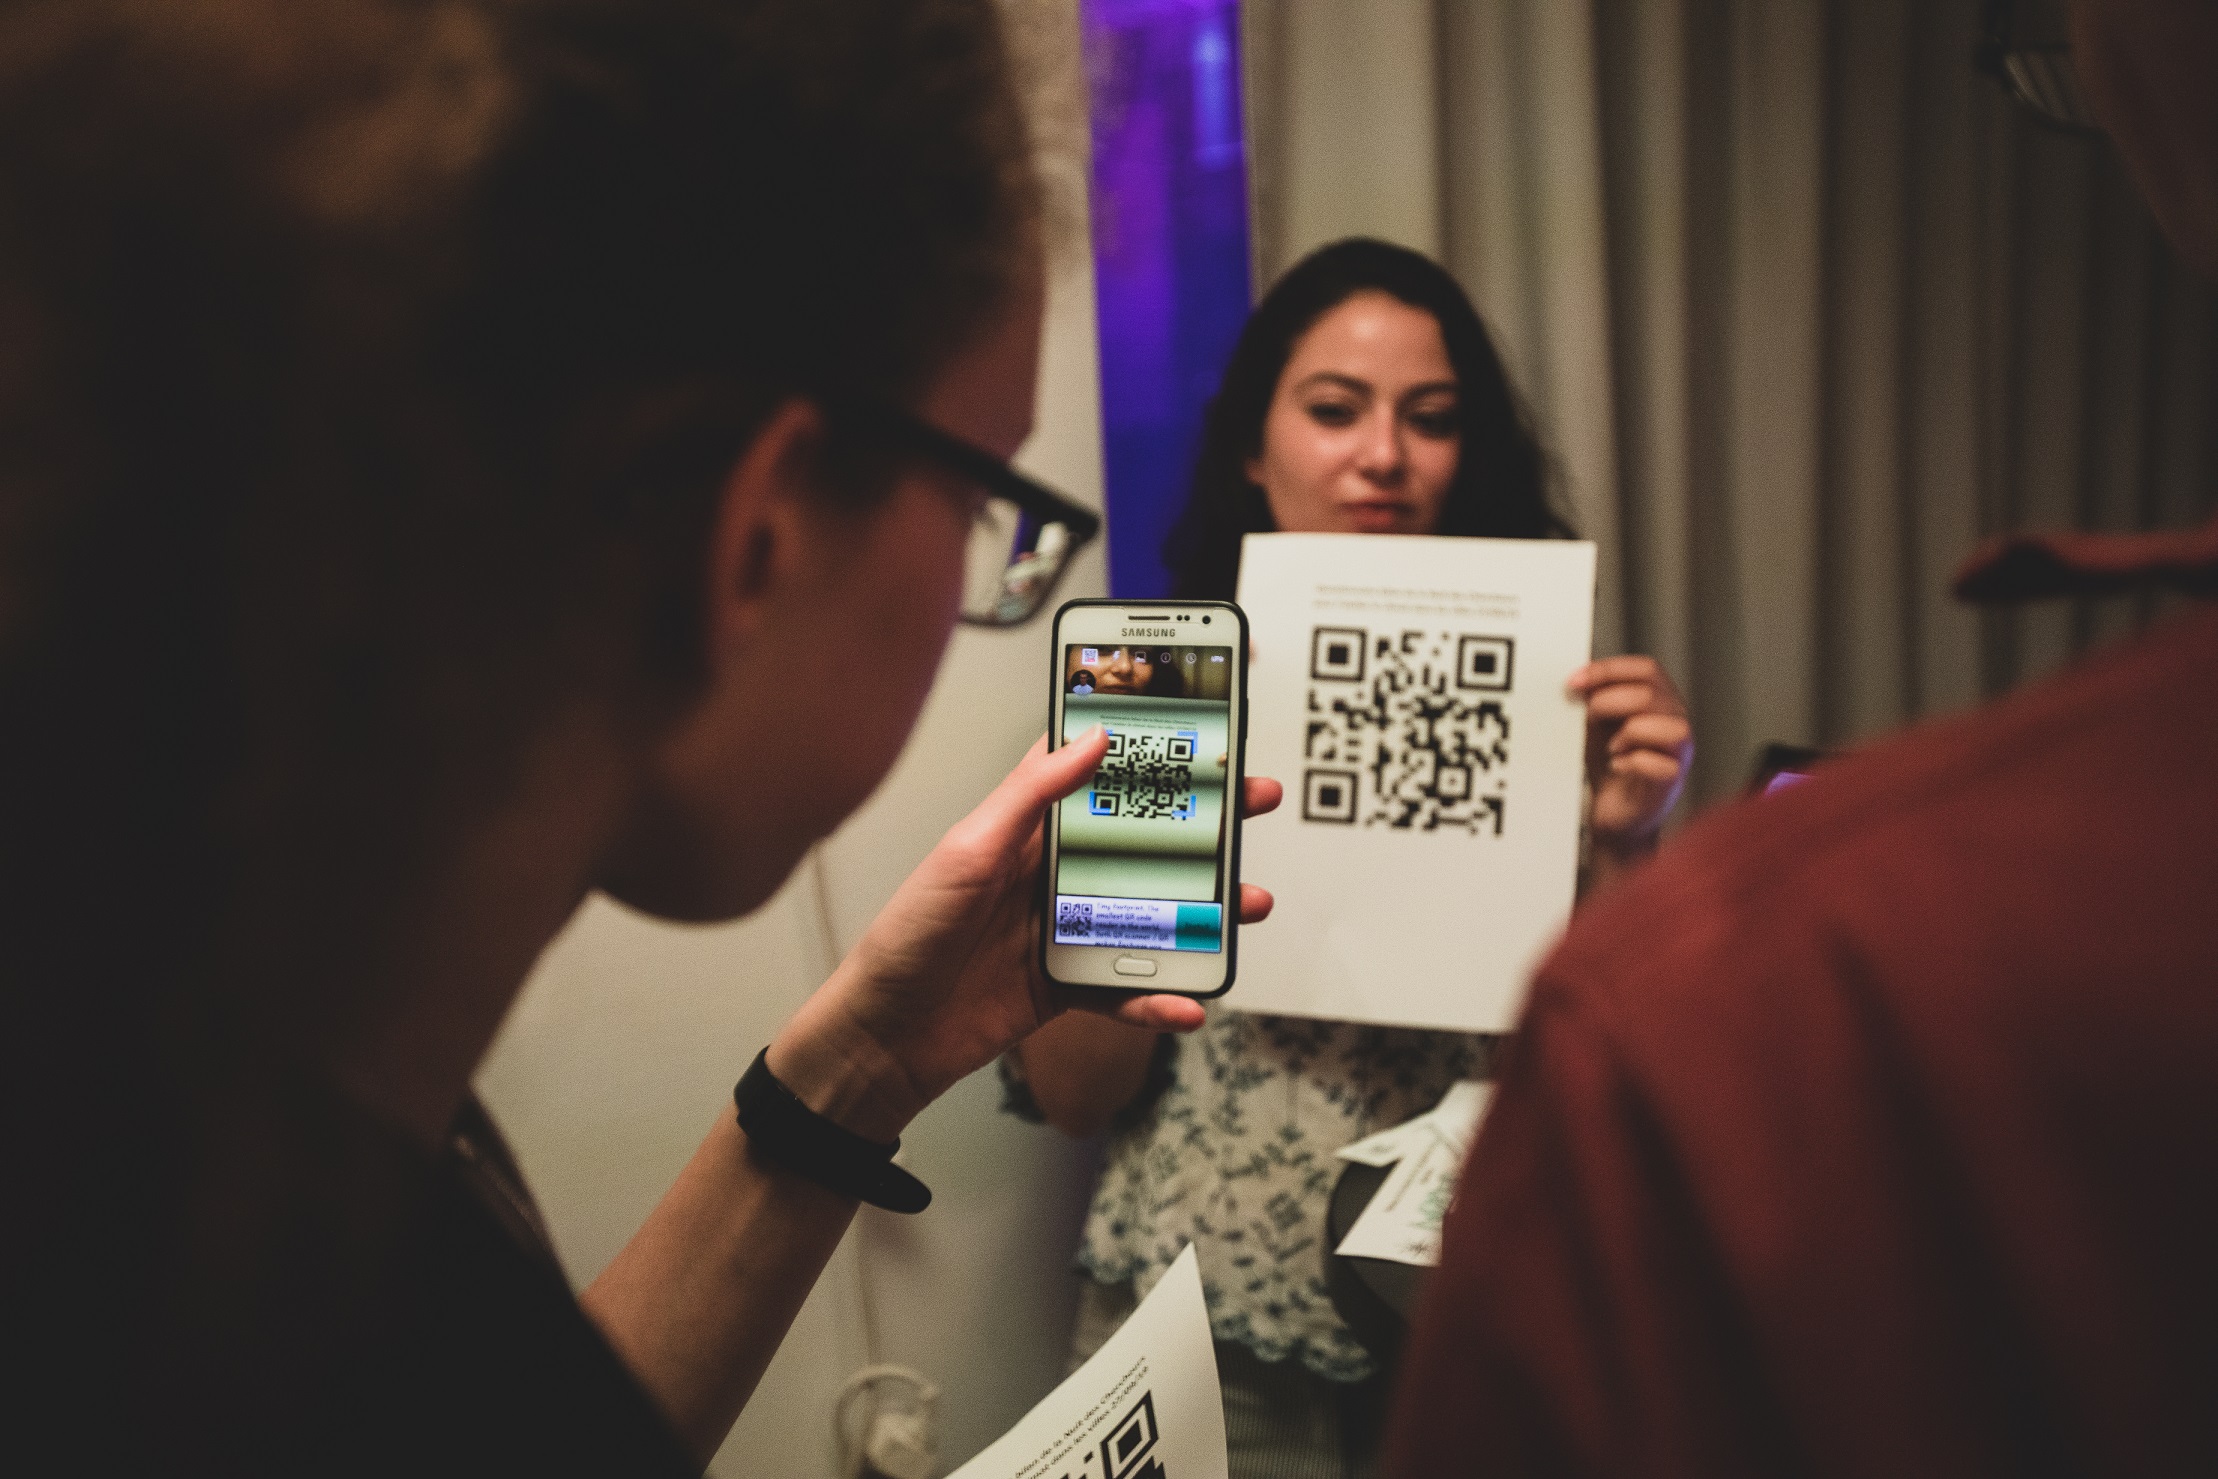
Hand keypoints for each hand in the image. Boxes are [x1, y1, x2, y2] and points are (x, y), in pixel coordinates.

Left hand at [769, 730, 1281, 1138]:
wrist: (884, 1038)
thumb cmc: (909, 936)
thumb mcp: (967, 852)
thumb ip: (1029, 796)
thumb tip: (1091, 739)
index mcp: (1027, 829)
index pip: (1096, 772)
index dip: (1146, 747)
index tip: (1202, 726)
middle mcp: (1053, 873)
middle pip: (1144, 839)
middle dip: (1206, 823)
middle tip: (1257, 802)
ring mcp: (1066, 930)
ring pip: (1153, 912)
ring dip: (1207, 911)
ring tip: (1251, 905)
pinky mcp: (1068, 986)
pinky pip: (1128, 989)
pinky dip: (1160, 997)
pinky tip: (1187, 1003)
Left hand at [1568, 656, 1691, 854]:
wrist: (1612, 812)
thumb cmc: (1609, 764)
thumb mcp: (1598, 724)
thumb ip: (1595, 699)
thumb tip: (1578, 679)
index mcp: (1660, 701)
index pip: (1647, 669)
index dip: (1610, 670)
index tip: (1575, 681)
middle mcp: (1676, 722)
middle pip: (1653, 695)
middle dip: (1610, 701)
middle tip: (1587, 716)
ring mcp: (1679, 754)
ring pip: (1671, 728)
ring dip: (1631, 733)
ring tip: (1611, 747)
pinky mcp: (1671, 783)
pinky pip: (1662, 766)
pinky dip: (1633, 763)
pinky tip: (1618, 766)